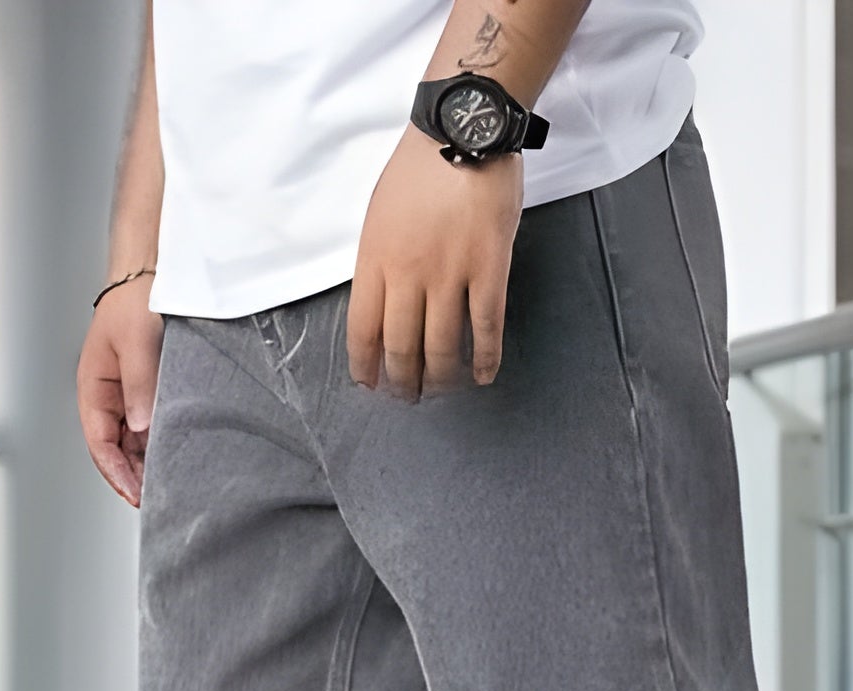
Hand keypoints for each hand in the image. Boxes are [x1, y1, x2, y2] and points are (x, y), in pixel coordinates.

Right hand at [77, 278, 162, 505]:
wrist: (154, 277)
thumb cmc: (136, 300)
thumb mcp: (137, 343)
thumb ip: (139, 385)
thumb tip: (141, 426)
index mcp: (94, 387)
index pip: (99, 441)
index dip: (115, 471)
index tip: (135, 493)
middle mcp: (109, 398)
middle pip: (116, 450)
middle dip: (132, 477)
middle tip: (156, 499)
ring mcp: (128, 398)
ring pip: (133, 444)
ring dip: (146, 465)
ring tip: (166, 486)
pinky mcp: (148, 395)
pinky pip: (149, 430)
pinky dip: (158, 448)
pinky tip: (173, 460)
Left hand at [347, 127, 522, 400]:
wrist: (464, 130)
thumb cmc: (422, 169)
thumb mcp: (380, 214)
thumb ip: (379, 262)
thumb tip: (381, 307)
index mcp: (376, 258)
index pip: (363, 329)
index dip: (366, 366)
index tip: (371, 385)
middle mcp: (409, 273)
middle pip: (402, 347)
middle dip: (404, 382)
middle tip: (409, 398)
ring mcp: (451, 273)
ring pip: (442, 347)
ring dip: (441, 378)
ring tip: (442, 390)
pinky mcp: (489, 270)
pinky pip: (486, 328)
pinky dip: (485, 359)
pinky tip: (483, 374)